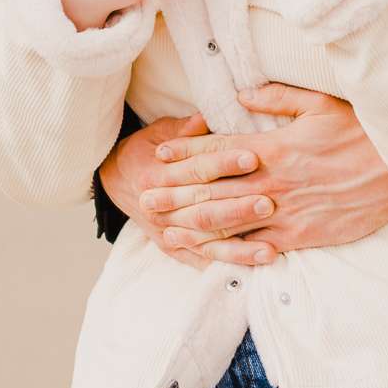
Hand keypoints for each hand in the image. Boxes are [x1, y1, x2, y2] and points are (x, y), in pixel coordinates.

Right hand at [97, 113, 255, 271]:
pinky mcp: (173, 250)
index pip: (196, 169)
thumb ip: (185, 129)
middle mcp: (159, 207)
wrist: (118, 180)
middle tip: (269, 203)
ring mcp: (166, 231)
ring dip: (238, 247)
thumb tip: (205, 120)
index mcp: (157, 175)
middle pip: (203, 208)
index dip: (224, 163)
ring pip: (205, 240)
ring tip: (269, 248)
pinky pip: (202, 260)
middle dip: (238, 207)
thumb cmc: (148, 149)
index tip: (253, 157)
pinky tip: (250, 267)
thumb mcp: (160, 131)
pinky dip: (225, 264)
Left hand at [141, 84, 387, 265]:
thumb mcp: (322, 104)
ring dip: (192, 224)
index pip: (220, 149)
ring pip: (228, 221)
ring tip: (164, 228)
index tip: (159, 155)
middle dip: (176, 192)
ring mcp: (285, 212)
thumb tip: (243, 92)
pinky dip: (229, 250)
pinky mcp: (300, 236)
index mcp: (276, 146)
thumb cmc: (363, 135)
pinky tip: (208, 254)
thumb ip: (279, 98)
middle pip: (213, 188)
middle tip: (145, 197)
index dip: (186, 152)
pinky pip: (256, 245)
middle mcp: (274, 181)